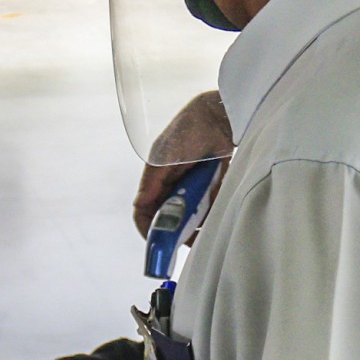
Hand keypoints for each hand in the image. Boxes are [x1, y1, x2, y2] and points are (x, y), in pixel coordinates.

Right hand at [133, 91, 234, 236]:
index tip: (159, 244)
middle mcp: (172, 184)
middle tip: (188, 241)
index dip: (149, 228)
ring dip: (196, 224)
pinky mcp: (210, 184)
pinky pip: (208, 206)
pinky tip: (216, 210)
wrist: (219, 115)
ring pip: (189, 215)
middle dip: (176, 231)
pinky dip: (211, 211)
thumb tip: (140, 207)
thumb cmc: (188, 130)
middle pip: (169, 218)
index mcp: (156, 178)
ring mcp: (191, 185)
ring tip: (205, 229)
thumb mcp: (164, 156)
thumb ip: (151, 181)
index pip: (145, 211)